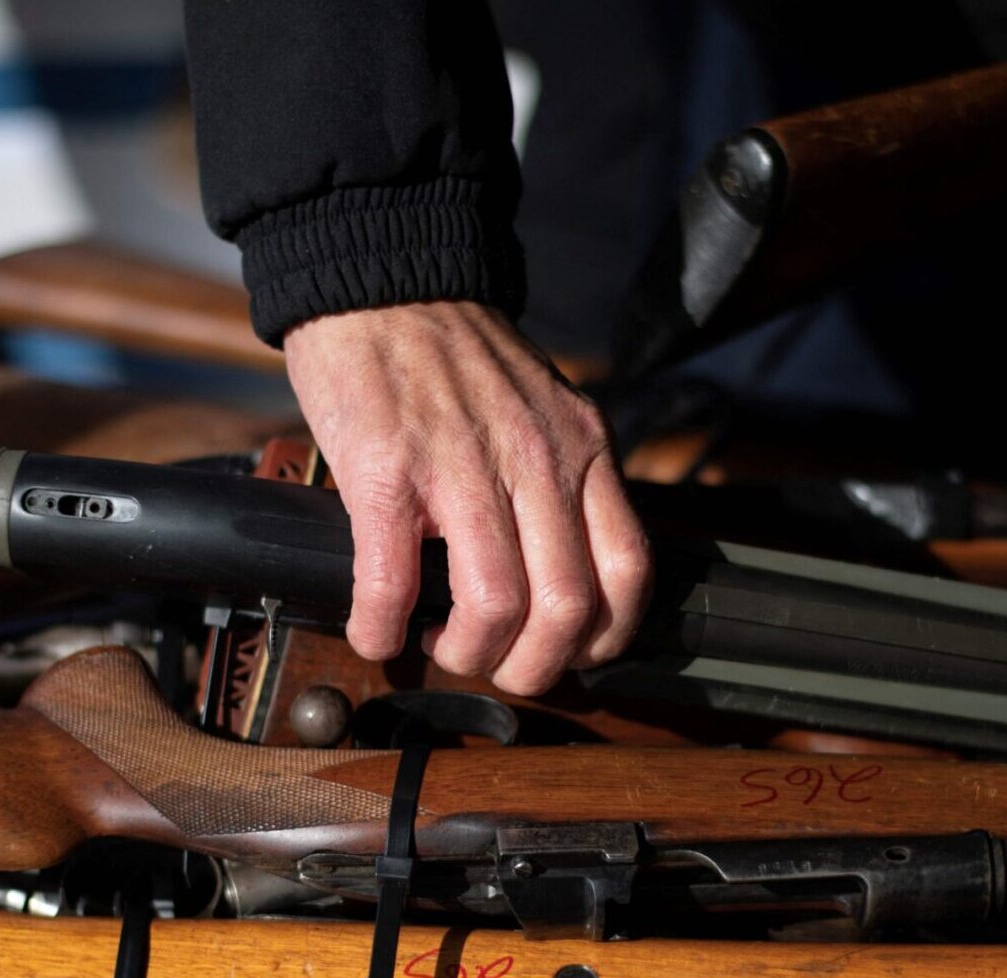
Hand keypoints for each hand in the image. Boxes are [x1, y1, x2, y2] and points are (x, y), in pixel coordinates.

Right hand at [282, 301, 652, 696]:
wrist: (381, 281)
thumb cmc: (451, 354)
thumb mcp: (542, 409)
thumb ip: (560, 480)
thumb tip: (557, 574)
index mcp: (583, 446)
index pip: (628, 571)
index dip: (602, 639)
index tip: (568, 652)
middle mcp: (537, 459)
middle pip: (567, 609)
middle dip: (531, 667)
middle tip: (498, 665)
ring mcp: (463, 465)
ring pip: (498, 607)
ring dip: (467, 655)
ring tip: (442, 644)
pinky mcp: (388, 472)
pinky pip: (395, 584)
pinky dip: (384, 629)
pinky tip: (377, 630)